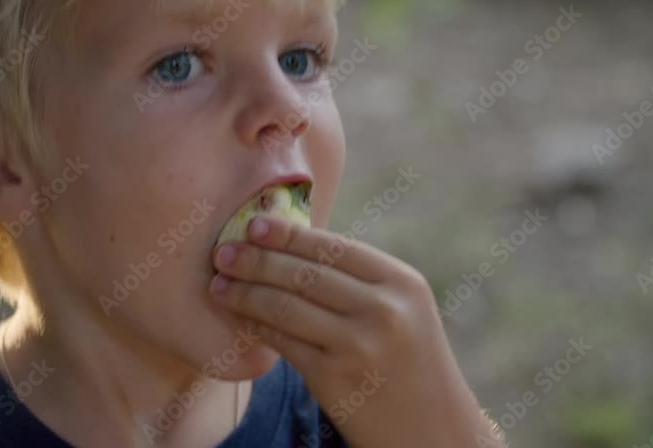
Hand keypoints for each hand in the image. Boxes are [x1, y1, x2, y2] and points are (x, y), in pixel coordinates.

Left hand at [210, 213, 504, 446]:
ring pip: (285, 306)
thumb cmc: (410, 365)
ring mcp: (360, 345)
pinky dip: (256, 326)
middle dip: (256, 259)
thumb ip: (360, 281)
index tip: (254, 224)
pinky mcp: (335, 379)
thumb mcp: (404, 312)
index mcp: (402, 283)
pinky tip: (241, 318)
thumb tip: (291, 244)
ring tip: (218, 285)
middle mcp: (384, 310)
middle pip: (305, 272)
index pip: (334, 246)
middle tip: (222, 252)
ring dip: (245, 293)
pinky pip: (283, 343)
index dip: (289, 234)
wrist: (434, 433)